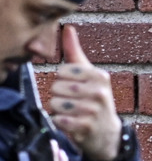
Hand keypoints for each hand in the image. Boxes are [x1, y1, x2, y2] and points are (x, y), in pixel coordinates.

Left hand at [48, 26, 122, 160]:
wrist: (106, 132)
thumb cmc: (92, 97)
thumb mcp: (87, 73)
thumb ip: (74, 51)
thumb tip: (68, 27)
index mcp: (99, 76)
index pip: (62, 71)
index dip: (61, 79)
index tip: (72, 85)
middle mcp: (99, 92)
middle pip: (55, 87)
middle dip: (58, 94)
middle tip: (72, 100)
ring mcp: (93, 111)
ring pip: (54, 103)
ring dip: (58, 109)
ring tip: (71, 111)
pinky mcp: (86, 128)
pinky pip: (57, 119)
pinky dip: (59, 121)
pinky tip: (71, 122)